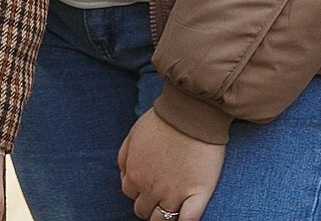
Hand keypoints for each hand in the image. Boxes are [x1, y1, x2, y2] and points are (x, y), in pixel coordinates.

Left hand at [118, 106, 222, 220]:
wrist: (191, 111)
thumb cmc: (163, 119)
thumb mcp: (133, 134)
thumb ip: (124, 158)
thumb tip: (125, 176)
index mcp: (135, 174)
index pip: (130, 194)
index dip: (139, 188)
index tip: (150, 182)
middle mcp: (151, 189)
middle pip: (143, 211)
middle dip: (150, 203)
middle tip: (161, 192)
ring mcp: (174, 194)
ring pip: (162, 220)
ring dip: (164, 215)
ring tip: (173, 205)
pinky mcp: (197, 194)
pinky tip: (185, 214)